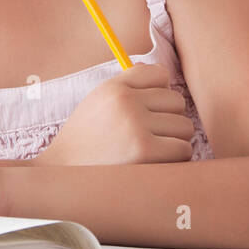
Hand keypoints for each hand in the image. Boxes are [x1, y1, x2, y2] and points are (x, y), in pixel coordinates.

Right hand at [35, 61, 195, 166]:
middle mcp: (125, 102)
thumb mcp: (98, 103)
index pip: (160, 74)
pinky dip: (174, 159)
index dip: (159, 94)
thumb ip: (128, 86)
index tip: (148, 110)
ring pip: (185, 126)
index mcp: (114, 87)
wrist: (63, 175)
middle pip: (177, 101)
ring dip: (174, 140)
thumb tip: (164, 75)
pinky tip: (155, 164)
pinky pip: (183, 149)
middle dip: (168, 119)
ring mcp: (135, 126)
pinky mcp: (145, 152)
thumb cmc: (86, 140)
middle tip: (149, 136)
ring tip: (151, 151)